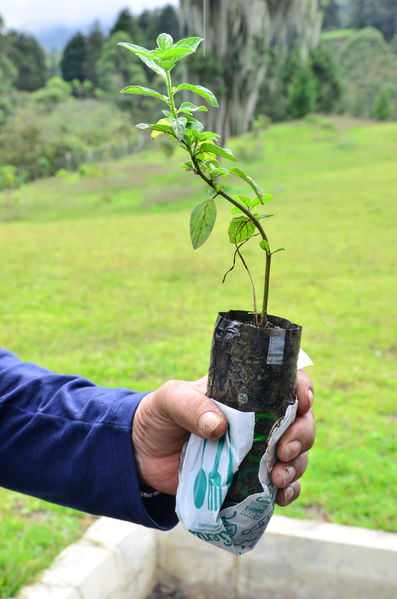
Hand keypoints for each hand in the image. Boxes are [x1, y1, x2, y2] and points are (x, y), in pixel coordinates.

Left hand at [132, 371, 314, 500]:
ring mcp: (257, 450)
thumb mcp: (169, 400)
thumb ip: (190, 406)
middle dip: (302, 435)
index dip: (301, 389)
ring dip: (297, 466)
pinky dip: (289, 491)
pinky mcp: (250, 479)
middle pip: (300, 421)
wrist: (143, 455)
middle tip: (284, 451)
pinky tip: (280, 496)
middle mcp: (258, 420)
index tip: (301, 402)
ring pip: (297, 454)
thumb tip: (218, 426)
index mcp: (245, 393)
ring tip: (279, 477)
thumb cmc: (160, 416)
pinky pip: (283, 485)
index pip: (285, 383)